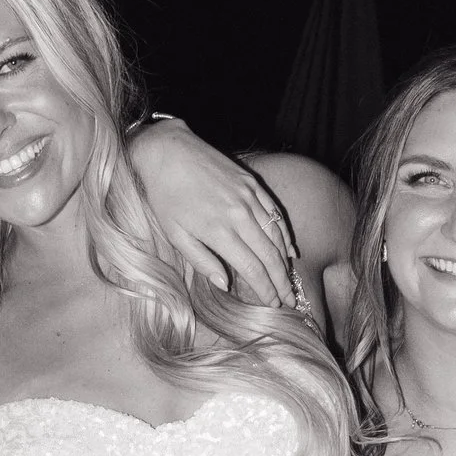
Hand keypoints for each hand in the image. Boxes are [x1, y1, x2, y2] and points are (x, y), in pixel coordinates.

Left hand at [130, 124, 299, 308]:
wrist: (167, 150)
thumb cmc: (164, 195)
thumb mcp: (174, 234)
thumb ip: (202, 260)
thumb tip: (225, 283)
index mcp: (219, 231)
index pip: (252, 268)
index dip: (266, 289)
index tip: (274, 304)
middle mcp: (240, 214)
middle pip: (270, 255)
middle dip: (282, 281)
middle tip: (290, 300)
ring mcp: (249, 196)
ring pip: (277, 235)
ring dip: (286, 261)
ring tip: (290, 280)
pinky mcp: (251, 183)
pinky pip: (275, 212)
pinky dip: (285, 233)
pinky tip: (289, 248)